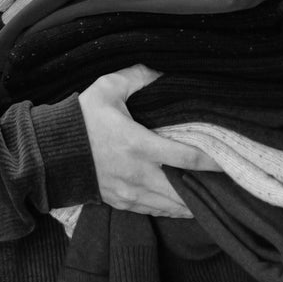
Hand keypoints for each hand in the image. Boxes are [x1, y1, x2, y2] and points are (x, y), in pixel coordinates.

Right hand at [77, 67, 220, 218]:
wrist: (51, 153)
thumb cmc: (81, 119)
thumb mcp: (106, 88)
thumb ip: (137, 77)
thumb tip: (163, 69)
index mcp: (138, 145)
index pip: (187, 158)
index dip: (213, 162)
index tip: (232, 161)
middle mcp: (139, 174)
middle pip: (186, 191)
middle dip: (209, 190)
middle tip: (230, 185)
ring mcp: (131, 193)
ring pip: (174, 207)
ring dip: (195, 203)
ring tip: (215, 197)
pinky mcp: (123, 204)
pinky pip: (157, 212)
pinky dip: (175, 210)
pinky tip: (188, 204)